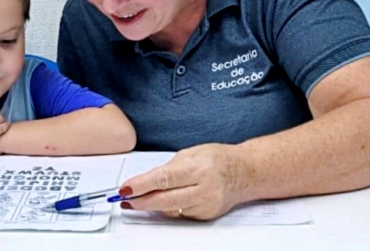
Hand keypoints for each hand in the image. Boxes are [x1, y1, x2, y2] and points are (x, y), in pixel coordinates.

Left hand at [119, 143, 248, 219]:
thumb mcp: (190, 153)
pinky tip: (161, 201)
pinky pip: (179, 213)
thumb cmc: (217, 158)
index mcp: (198, 168)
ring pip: (170, 209)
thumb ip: (168, 169)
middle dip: (141, 201)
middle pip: (165, 200)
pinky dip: (167, 208)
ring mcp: (206, 205)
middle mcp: (204, 189)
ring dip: (151, 205)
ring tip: (137, 199)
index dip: (141, 186)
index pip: (163, 179)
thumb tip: (145, 182)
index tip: (126, 189)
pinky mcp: (206, 216)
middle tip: (125, 199)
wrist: (244, 172)